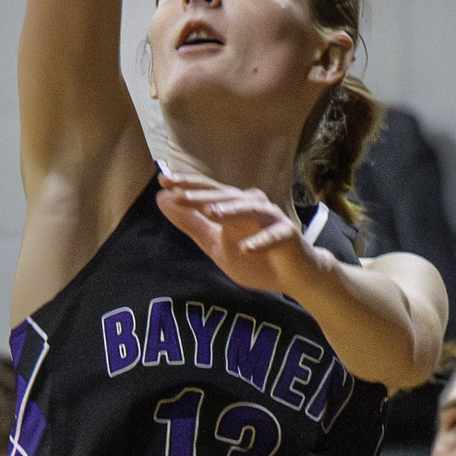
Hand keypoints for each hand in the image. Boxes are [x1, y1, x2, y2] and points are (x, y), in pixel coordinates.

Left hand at [154, 172, 312, 297]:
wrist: (293, 276)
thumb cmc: (255, 257)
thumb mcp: (216, 243)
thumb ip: (191, 224)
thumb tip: (162, 199)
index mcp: (234, 205)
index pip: (208, 191)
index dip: (187, 185)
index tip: (163, 179)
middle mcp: (252, 205)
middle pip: (225, 196)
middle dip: (201, 195)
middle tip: (177, 193)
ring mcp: (271, 218)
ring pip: (249, 211)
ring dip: (230, 211)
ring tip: (210, 212)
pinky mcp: (287, 236)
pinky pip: (273, 238)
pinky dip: (260, 243)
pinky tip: (246, 249)